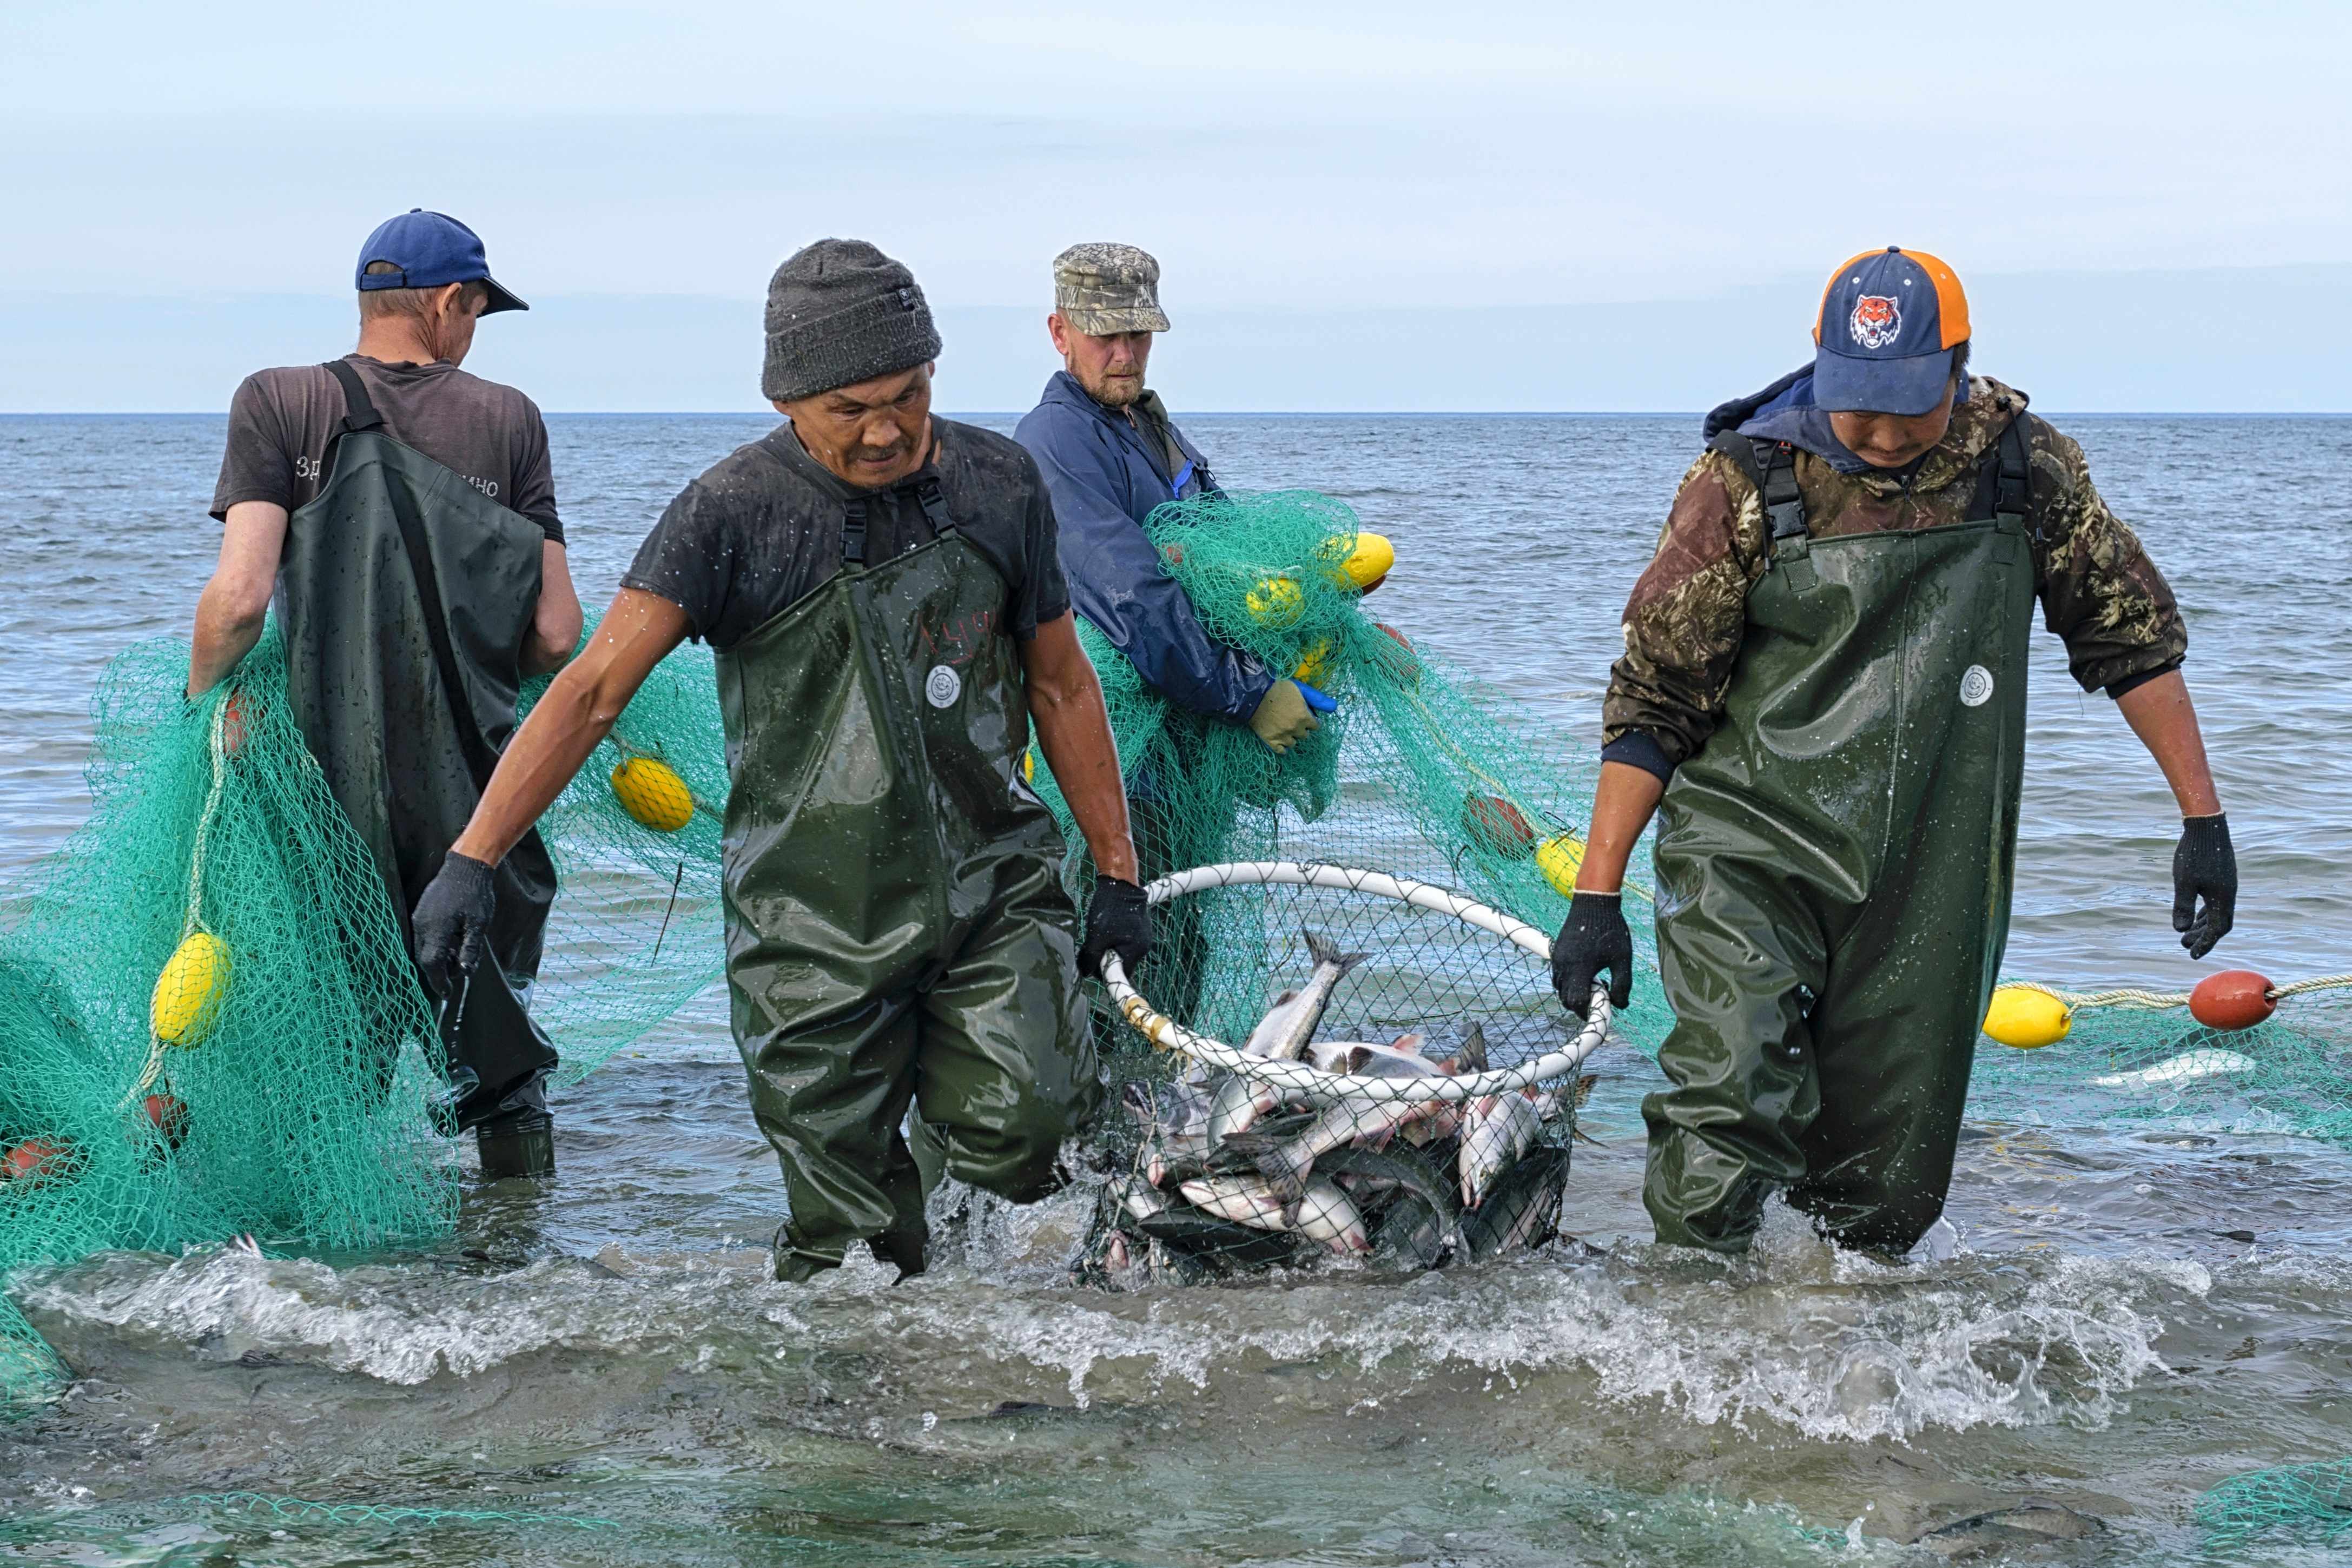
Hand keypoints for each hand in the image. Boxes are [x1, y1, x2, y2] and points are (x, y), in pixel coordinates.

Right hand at [413, 851, 498, 993]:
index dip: (439, 981)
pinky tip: (450, 945)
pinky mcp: (421, 913)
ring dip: (437, 959)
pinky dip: (434, 947)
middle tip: (455, 978)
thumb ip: (470, 948)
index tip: (448, 993)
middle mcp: (422, 925)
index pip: (432, 963)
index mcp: (435, 929)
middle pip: (424, 959)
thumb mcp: (479, 924)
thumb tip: (465, 971)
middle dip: (438, 972)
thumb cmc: (475, 894)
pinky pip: (423, 938)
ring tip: (456, 958)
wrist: (465, 866)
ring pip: (422, 949)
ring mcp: (418, 918)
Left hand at [1080, 875, 1153, 979]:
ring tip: (1101, 933)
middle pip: (1123, 962)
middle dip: (1108, 958)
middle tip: (1095, 945)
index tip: (1095, 967)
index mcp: (1136, 951)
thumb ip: (1091, 957)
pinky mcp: (1141, 927)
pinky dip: (1115, 938)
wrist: (1121, 883)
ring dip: (1111, 947)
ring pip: (1123, 951)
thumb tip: (1086, 973)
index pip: (1122, 974)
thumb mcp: (1096, 936)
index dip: (1107, 973)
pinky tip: (1108, 926)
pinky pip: (1127, 940)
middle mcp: (1144, 946)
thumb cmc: (1110, 909)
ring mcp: (1144, 936)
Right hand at [1248, 680, 1321, 753]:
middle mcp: (1295, 728)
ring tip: (1286, 729)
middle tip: (1294, 721)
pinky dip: (1282, 748)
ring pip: (1293, 743)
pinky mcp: (1270, 741)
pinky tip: (1282, 742)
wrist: (1253, 694)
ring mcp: (1283, 736)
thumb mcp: (1300, 689)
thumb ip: (1317, 698)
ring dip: (1292, 737)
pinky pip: (1281, 751)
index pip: (1316, 726)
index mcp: (1304, 716)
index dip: (1311, 721)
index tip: (1306, 717)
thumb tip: (1335, 707)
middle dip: (1302, 729)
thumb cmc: (1278, 688)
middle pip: (1305, 736)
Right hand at [1551, 891, 1632, 1019]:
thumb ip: (1622, 985)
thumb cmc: (1611, 929)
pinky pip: (1557, 975)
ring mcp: (1558, 959)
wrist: (1593, 902)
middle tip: (1598, 999)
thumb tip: (1621, 1005)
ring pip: (1560, 988)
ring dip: (1573, 994)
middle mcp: (1564, 966)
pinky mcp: (1557, 952)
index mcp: (1580, 969)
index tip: (1600, 1010)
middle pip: (1566, 998)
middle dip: (1580, 1005)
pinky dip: (1567, 982)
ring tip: (1593, 986)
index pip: (1576, 1001)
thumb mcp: (1622, 959)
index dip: (1588, 1011)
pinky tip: (1584, 975)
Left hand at [2172, 813, 2235, 958]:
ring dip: (2202, 924)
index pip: (2217, 929)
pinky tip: (2193, 914)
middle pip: (2218, 923)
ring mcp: (2226, 885)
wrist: (2206, 826)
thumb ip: (2182, 906)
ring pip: (2216, 912)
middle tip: (2183, 945)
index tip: (2191, 955)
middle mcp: (2229, 894)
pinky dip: (2205, 912)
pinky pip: (2215, 901)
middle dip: (2202, 936)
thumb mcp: (2184, 882)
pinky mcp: (2222, 877)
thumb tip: (2180, 930)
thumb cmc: (2194, 854)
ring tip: (2184, 934)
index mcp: (2223, 898)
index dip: (2205, 943)